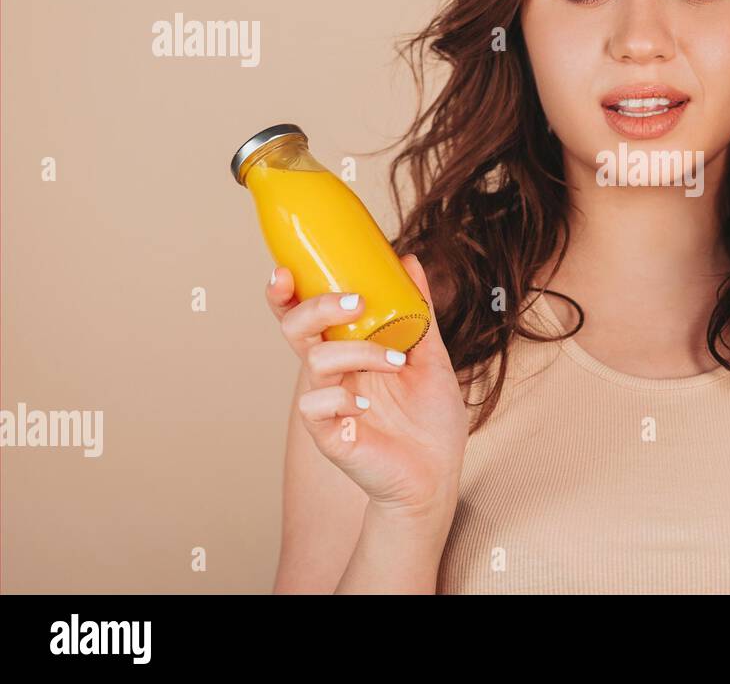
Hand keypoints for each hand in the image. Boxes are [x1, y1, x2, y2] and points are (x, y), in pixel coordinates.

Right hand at [266, 254, 468, 514]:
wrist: (438, 473)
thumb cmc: (430, 419)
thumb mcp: (430, 356)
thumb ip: (418, 311)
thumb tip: (407, 261)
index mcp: (348, 350)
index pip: (303, 315)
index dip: (284, 293)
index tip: (284, 271)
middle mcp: (331, 374)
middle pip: (295, 329)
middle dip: (317, 307)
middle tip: (356, 302)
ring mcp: (327, 404)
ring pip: (314, 362)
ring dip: (359, 353)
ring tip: (396, 363)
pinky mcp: (329, 434)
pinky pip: (316, 406)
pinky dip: (344, 398)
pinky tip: (368, 407)